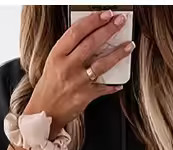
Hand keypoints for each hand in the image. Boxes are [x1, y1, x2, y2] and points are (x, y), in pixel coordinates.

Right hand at [24, 10, 133, 133]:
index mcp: (57, 55)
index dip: (93, 21)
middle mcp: (67, 67)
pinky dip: (113, 85)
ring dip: (118, 54)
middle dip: (109, 30)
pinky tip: (120, 82)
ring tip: (128, 45)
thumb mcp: (53, 63)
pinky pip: (103, 88)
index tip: (105, 14)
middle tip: (120, 21)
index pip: (77, 32)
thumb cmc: (48, 87)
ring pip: (101, 64)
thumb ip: (68, 50)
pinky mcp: (85, 96)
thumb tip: (89, 36)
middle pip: (91, 44)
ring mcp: (77, 82)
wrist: (44, 113)